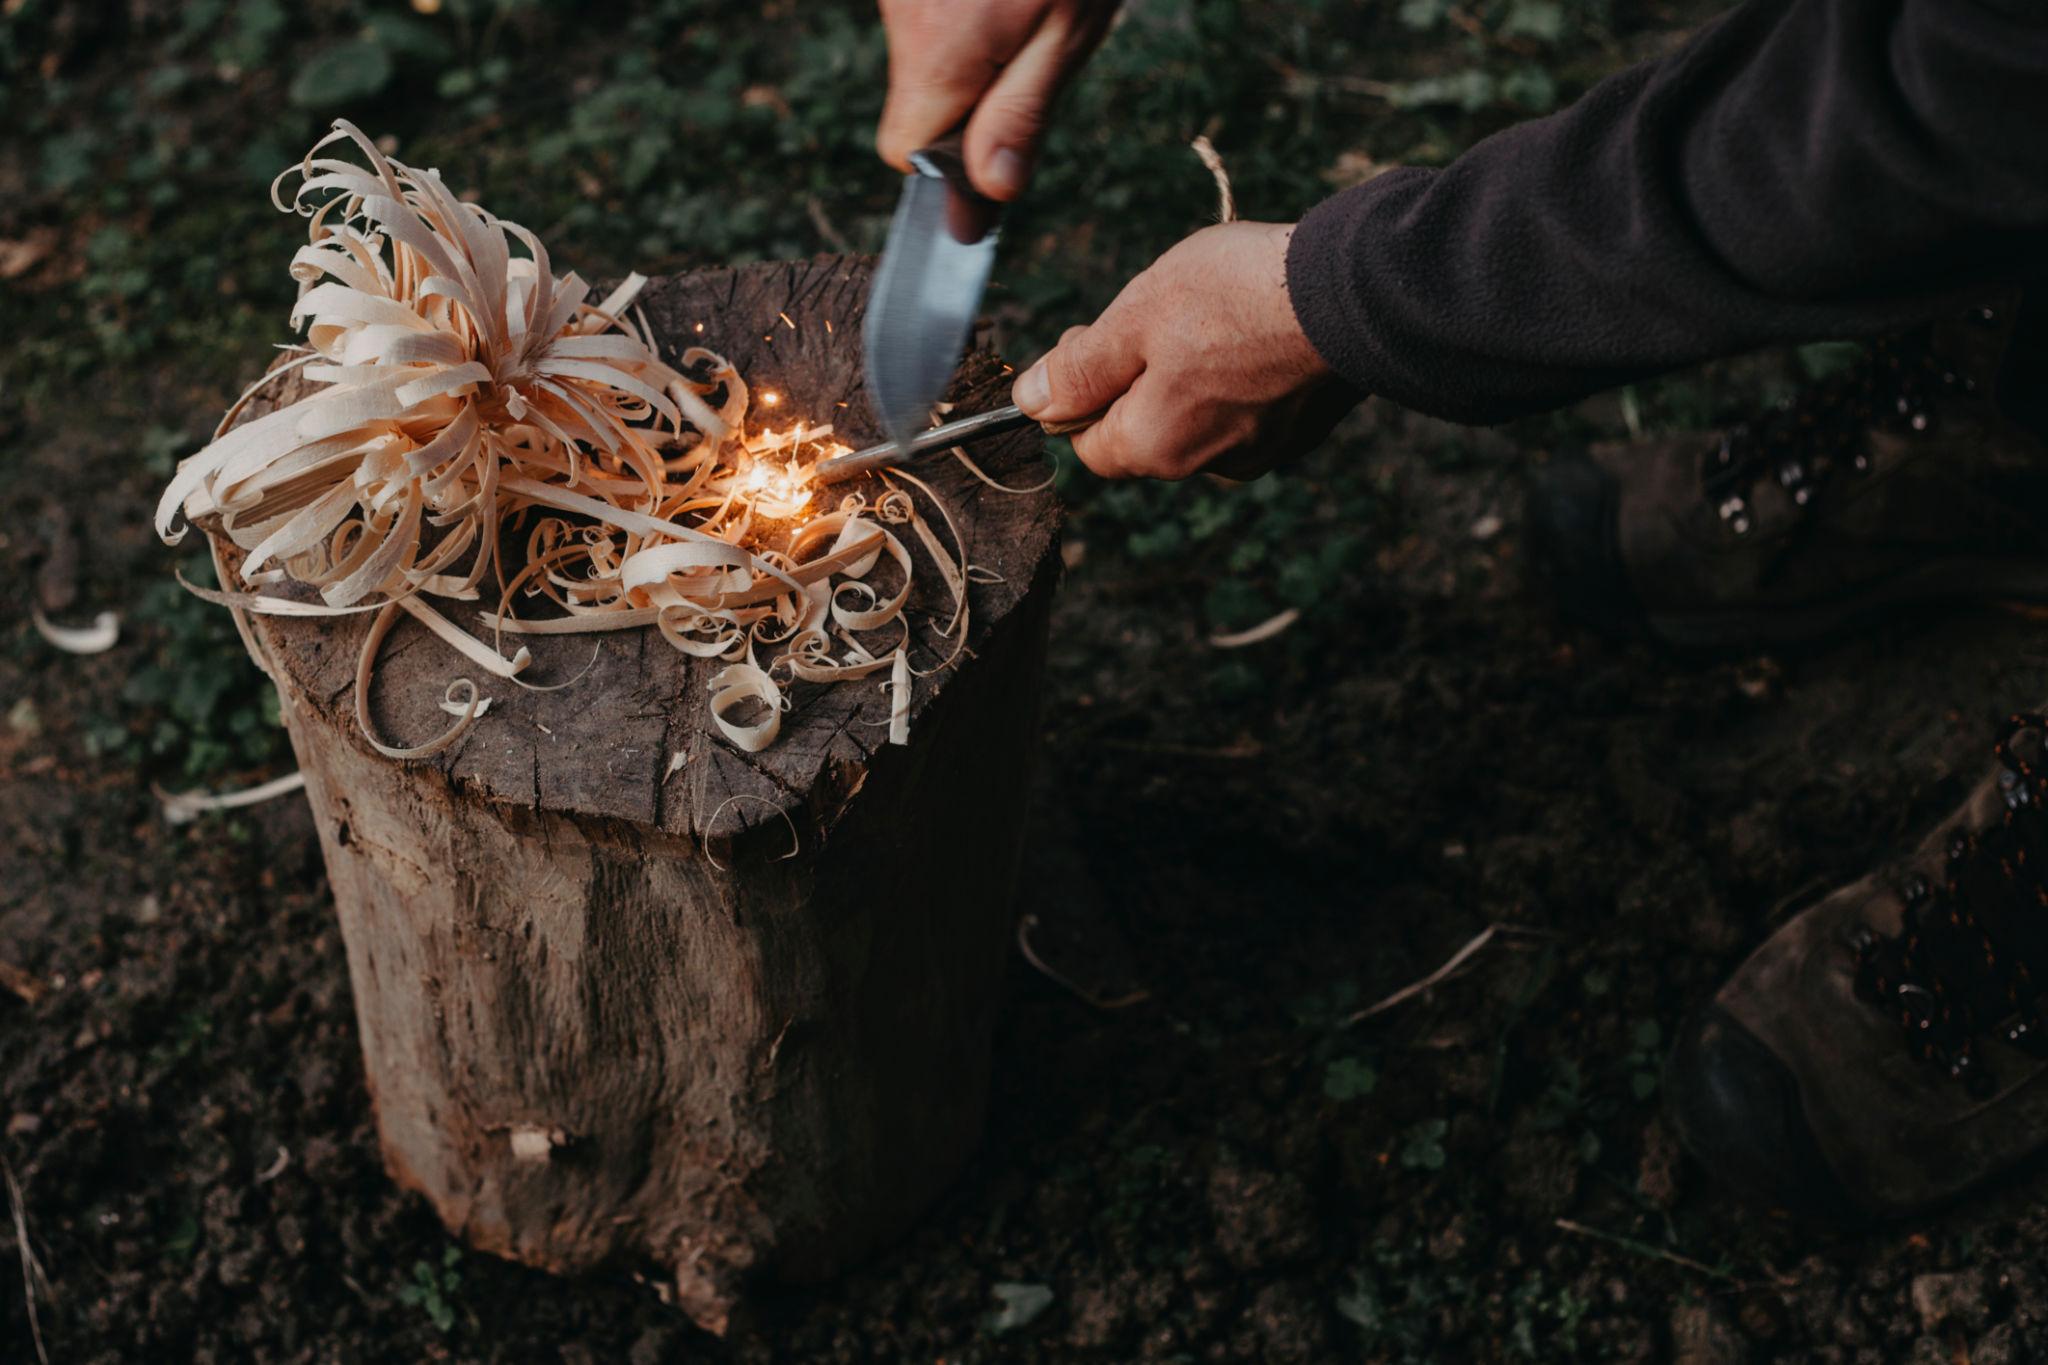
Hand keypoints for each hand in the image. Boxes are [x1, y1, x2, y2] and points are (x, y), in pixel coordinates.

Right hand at [876, 0, 1118, 200]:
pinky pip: (926, 20)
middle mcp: (902, 20)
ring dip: (967, 57)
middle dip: (964, 105)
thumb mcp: (1066, 32)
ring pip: (922, 61)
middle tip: (1026, 61)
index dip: (951, 162)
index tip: (999, 142)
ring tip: (1019, 14)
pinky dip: (961, 20)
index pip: (906, 152)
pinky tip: (996, 0)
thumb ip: (1021, 115)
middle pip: (915, 105)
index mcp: (938, 54)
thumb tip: (991, 190)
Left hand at [1011, 222, 1356, 480]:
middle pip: (1143, 431)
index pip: (1086, 443)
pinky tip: (1255, 331)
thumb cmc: (1234, 298)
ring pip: (1195, 418)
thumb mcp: (1135, 318)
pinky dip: (1239, 377)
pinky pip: (1245, 410)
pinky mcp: (1299, 432)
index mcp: (1155, 447)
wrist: (1354, 292)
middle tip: (1157, 314)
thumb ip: (1079, 369)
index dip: (1078, 390)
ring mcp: (1260, 452)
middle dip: (1137, 378)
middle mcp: (1206, 467)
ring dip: (1190, 375)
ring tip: (1215, 317)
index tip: (1096, 333)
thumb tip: (1029, 402)